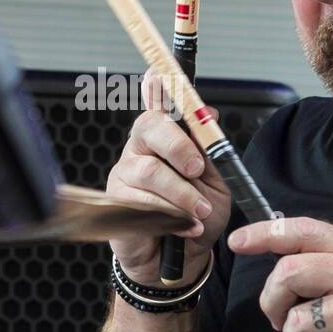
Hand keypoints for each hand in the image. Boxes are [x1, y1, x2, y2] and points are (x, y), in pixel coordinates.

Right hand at [106, 70, 231, 287]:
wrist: (182, 261)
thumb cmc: (197, 216)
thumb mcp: (217, 183)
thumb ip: (211, 150)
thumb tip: (209, 115)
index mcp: (167, 137)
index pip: (160, 102)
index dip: (158, 86)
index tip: (158, 70)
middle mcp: (142, 147)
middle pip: (150, 127)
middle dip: (178, 146)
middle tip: (197, 169)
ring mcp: (125, 172)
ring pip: (149, 171)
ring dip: (181, 194)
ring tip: (199, 212)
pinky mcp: (115, 201)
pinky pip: (140, 202)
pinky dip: (168, 216)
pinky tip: (183, 227)